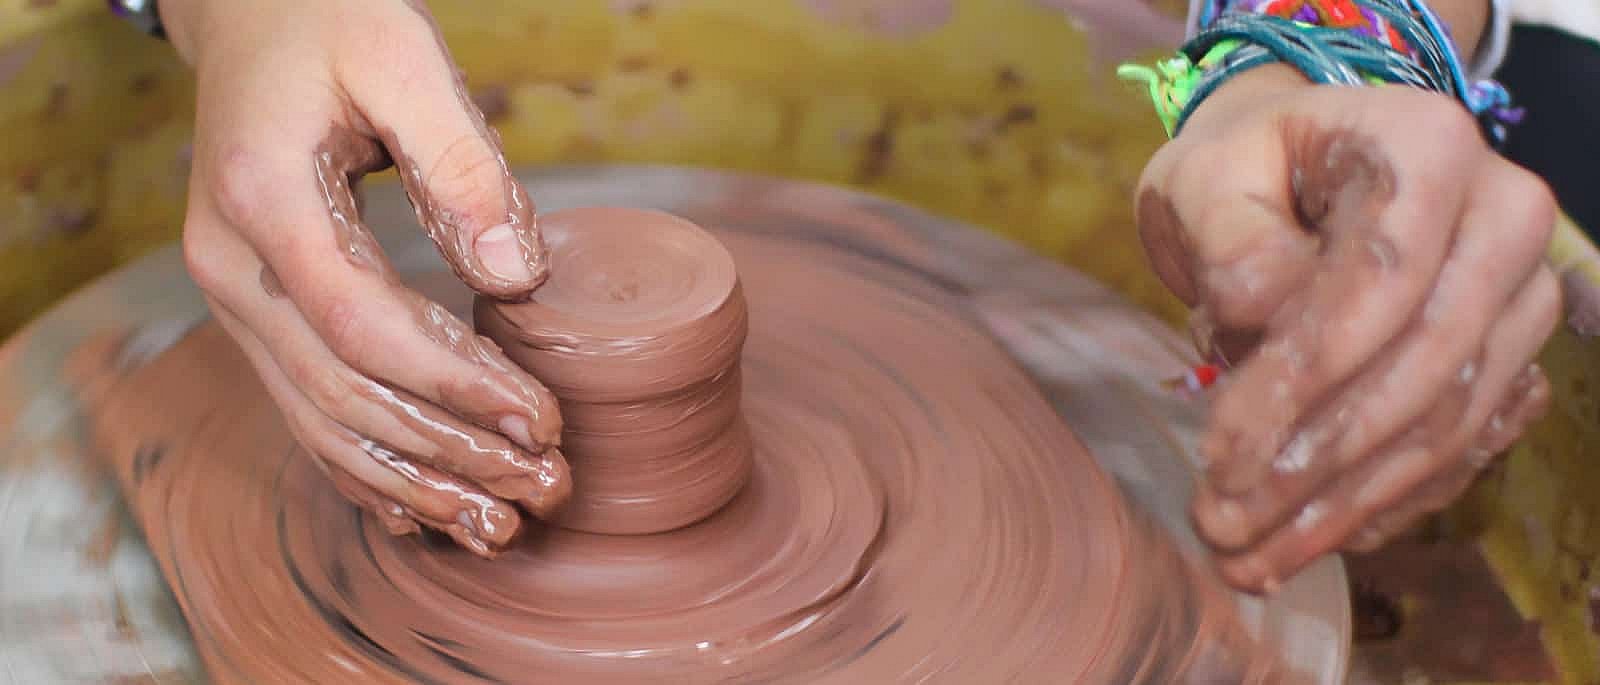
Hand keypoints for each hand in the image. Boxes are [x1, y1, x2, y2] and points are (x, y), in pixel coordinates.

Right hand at [163, 0, 569, 556]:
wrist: (254, 17)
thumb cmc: (332, 24)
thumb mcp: (403, 59)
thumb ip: (462, 165)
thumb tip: (518, 280)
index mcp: (263, 202)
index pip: (365, 326)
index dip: (458, 386)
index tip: (542, 422)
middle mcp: (232, 268)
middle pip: (344, 393)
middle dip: (450, 451)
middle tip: (543, 487)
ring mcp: (235, 298)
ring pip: (320, 420)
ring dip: (413, 481)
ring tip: (499, 523)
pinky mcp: (258, 312)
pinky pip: (307, 409)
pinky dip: (368, 467)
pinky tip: (426, 511)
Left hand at [1137, 66, 1560, 592]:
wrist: (1293, 168)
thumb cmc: (1242, 168)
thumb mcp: (1204, 176)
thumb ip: (1230, 238)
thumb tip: (1264, 311)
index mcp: (1432, 148)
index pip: (1376, 289)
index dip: (1298, 387)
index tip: (1219, 460)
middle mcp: (1505, 219)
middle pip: (1423, 370)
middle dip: (1316, 467)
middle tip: (1223, 528)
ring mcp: (1522, 295)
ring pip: (1447, 424)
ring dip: (1345, 504)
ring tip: (1250, 554)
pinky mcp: (1514, 357)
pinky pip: (1466, 446)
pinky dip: (1389, 502)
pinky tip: (1317, 537)